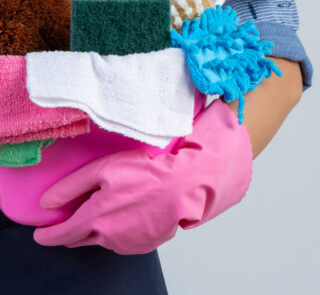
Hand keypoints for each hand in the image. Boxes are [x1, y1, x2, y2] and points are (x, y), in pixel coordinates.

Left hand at [34, 100, 252, 254]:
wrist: (183, 187)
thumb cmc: (146, 173)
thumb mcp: (104, 169)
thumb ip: (71, 186)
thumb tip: (47, 202)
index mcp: (94, 218)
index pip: (60, 235)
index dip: (46, 235)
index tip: (41, 233)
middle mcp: (107, 237)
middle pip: (79, 239)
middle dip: (72, 231)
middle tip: (76, 216)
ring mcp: (126, 244)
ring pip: (102, 239)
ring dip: (100, 228)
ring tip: (114, 207)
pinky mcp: (142, 246)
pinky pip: (123, 241)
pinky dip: (120, 230)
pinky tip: (132, 213)